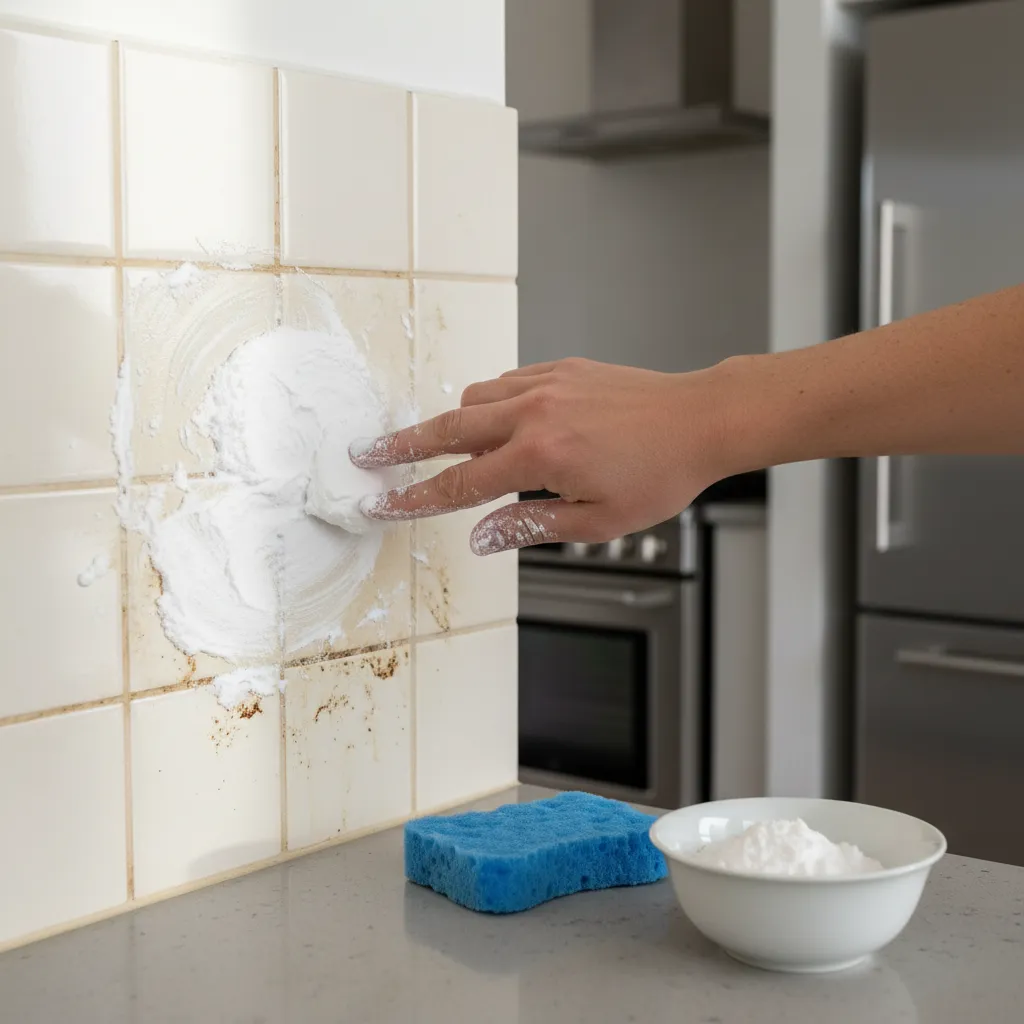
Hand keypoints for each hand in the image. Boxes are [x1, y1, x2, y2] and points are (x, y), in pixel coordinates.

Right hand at [349, 357, 730, 554]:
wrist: (700, 419)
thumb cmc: (659, 474)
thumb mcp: (596, 520)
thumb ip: (530, 526)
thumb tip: (481, 537)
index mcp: (539, 457)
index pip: (459, 483)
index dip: (415, 497)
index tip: (384, 501)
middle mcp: (534, 413)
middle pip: (449, 428)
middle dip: (404, 443)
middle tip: (370, 451)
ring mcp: (547, 384)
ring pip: (476, 398)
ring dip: (454, 422)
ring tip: (445, 443)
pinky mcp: (562, 368)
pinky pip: (508, 381)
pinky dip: (491, 400)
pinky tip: (500, 419)